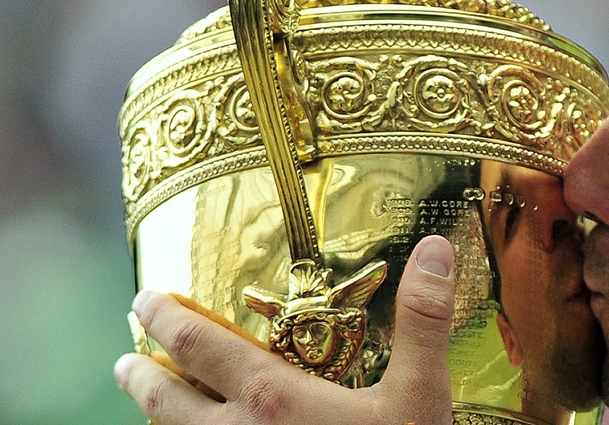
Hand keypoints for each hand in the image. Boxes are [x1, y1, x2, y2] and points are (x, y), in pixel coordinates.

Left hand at [114, 235, 455, 424]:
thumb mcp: (422, 393)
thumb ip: (424, 320)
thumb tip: (436, 249)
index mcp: (273, 399)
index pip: (200, 346)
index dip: (166, 319)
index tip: (143, 300)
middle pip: (169, 402)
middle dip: (143, 376)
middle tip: (124, 361)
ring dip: (156, 418)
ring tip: (145, 404)